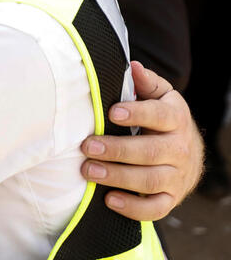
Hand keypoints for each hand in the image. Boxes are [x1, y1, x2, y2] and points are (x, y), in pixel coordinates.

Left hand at [80, 61, 202, 220]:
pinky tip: (109, 199)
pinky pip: (156, 208)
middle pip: (151, 152)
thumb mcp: (158, 97)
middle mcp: (180, 149)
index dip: (138, 114)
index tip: (112, 113)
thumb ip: (146, 83)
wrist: (186, 152)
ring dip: (118, 177)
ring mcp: (177, 176)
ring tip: (89, 170)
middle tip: (88, 146)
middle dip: (117, 150)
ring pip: (150, 180)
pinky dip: (133, 208)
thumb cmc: (161, 119)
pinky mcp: (171, 198)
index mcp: (176, 119)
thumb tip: (133, 66)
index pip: (161, 116)